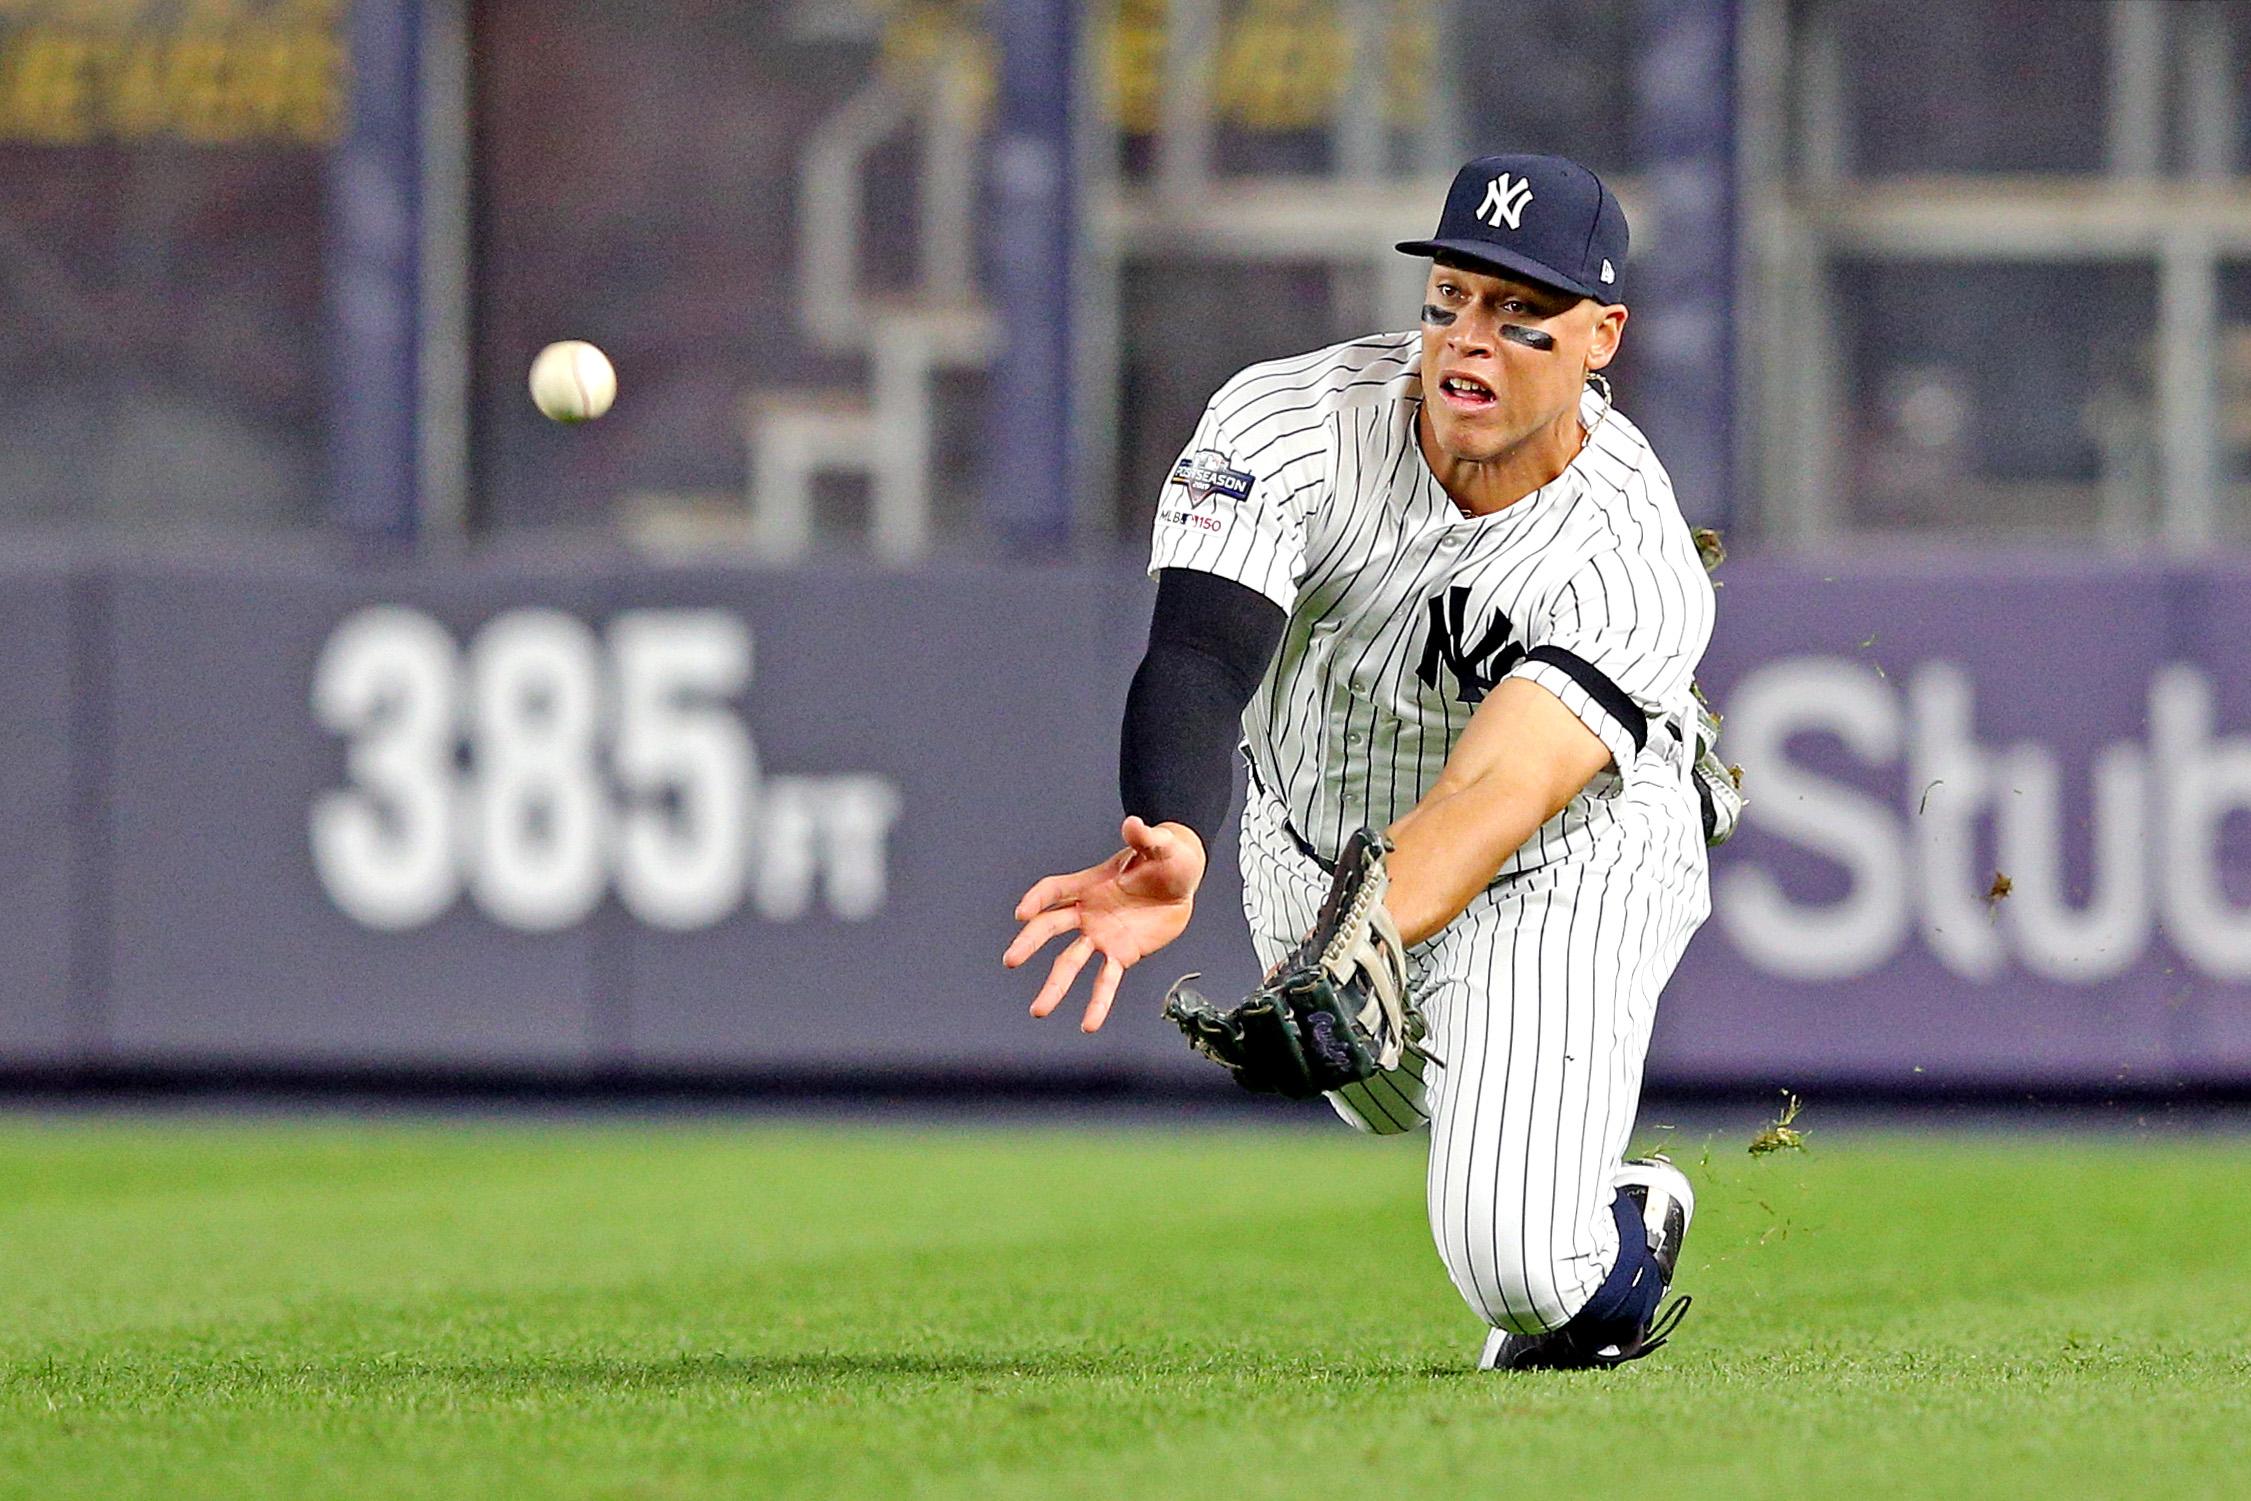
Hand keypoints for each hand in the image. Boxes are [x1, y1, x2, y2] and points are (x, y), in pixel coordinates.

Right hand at [1003, 817, 1205, 1032]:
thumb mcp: (1161, 845)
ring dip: (1055, 986)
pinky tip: (1088, 1025)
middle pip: (1051, 927)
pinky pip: (1106, 982)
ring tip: (1039, 1010)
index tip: (1023, 914)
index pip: (1054, 890)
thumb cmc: (1167, 856)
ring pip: (1071, 962)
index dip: (1037, 899)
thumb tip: (1134, 824)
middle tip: (1011, 960)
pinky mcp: (1121, 955)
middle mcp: (1087, 912)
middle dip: (1030, 943)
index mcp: (1090, 883)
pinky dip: (1097, 1004)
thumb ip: (1145, 838)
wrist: (1182, 880)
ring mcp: (1101, 936)